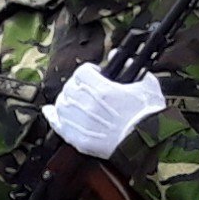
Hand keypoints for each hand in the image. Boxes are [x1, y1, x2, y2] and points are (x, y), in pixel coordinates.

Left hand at [43, 64, 167, 157]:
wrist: (145, 143)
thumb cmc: (148, 116)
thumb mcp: (146, 86)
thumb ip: (132, 68)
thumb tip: (116, 56)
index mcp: (103, 90)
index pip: (82, 71)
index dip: (89, 70)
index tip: (95, 74)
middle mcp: (88, 105)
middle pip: (70, 86)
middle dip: (78, 84)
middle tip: (87, 88)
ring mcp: (81, 122)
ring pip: (61, 103)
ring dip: (66, 99)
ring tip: (75, 100)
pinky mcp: (78, 138)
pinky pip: (57, 124)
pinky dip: (52, 117)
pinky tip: (50, 111)